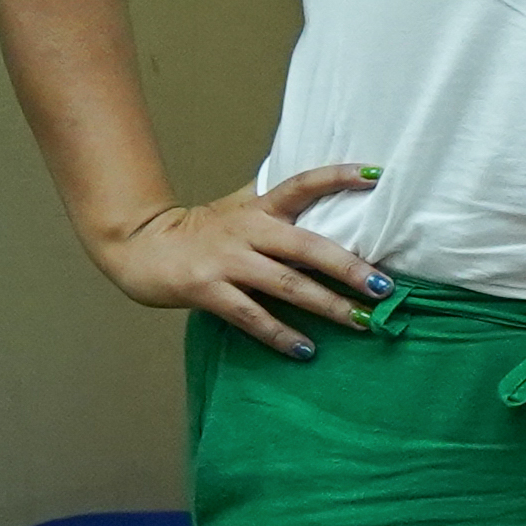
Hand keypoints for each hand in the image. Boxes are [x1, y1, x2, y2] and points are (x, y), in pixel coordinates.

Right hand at [97, 164, 374, 353]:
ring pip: (286, 285)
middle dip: (349, 268)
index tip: (377, 175)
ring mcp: (227, 261)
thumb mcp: (240, 207)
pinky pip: (252, 316)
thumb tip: (333, 195)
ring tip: (363, 322)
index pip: (303, 183)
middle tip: (386, 287)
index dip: (338, 176)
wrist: (139, 247)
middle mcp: (247, 231)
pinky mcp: (206, 290)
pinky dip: (281, 335)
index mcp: (259, 207)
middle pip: (307, 247)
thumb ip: (279, 205)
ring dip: (328, 306)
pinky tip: (307, 349)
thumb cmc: (202, 230)